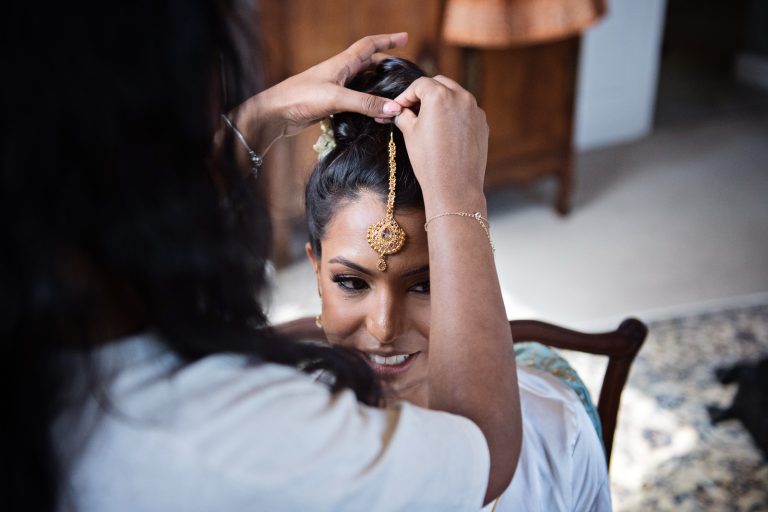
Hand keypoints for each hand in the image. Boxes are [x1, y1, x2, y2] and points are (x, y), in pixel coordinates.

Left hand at [236, 33, 407, 154]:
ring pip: (363, 84)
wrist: (275, 113)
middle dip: (387, 65)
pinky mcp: (330, 104)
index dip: (388, 40)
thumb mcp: (336, 98)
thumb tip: (394, 108)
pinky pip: (356, 101)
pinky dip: (368, 105)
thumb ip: (366, 103)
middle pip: (369, 63)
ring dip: (379, 87)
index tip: (405, 37)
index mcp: (342, 63)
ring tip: (394, 96)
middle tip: (403, 72)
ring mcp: (335, 88)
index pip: (370, 45)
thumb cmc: (301, 97)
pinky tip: (374, 114)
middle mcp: (340, 73)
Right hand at [392, 76, 488, 212]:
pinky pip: (466, 110)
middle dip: (424, 93)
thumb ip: (403, 114)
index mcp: (439, 95)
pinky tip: (445, 130)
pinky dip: (454, 113)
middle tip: (412, 108)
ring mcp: (475, 109)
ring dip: (441, 101)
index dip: (405, 95)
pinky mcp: (482, 122)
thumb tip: (399, 110)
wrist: (454, 186)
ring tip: (428, 119)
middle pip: (439, 83)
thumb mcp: (409, 133)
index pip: (419, 85)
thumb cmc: (429, 160)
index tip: (399, 106)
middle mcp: (460, 96)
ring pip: (455, 94)